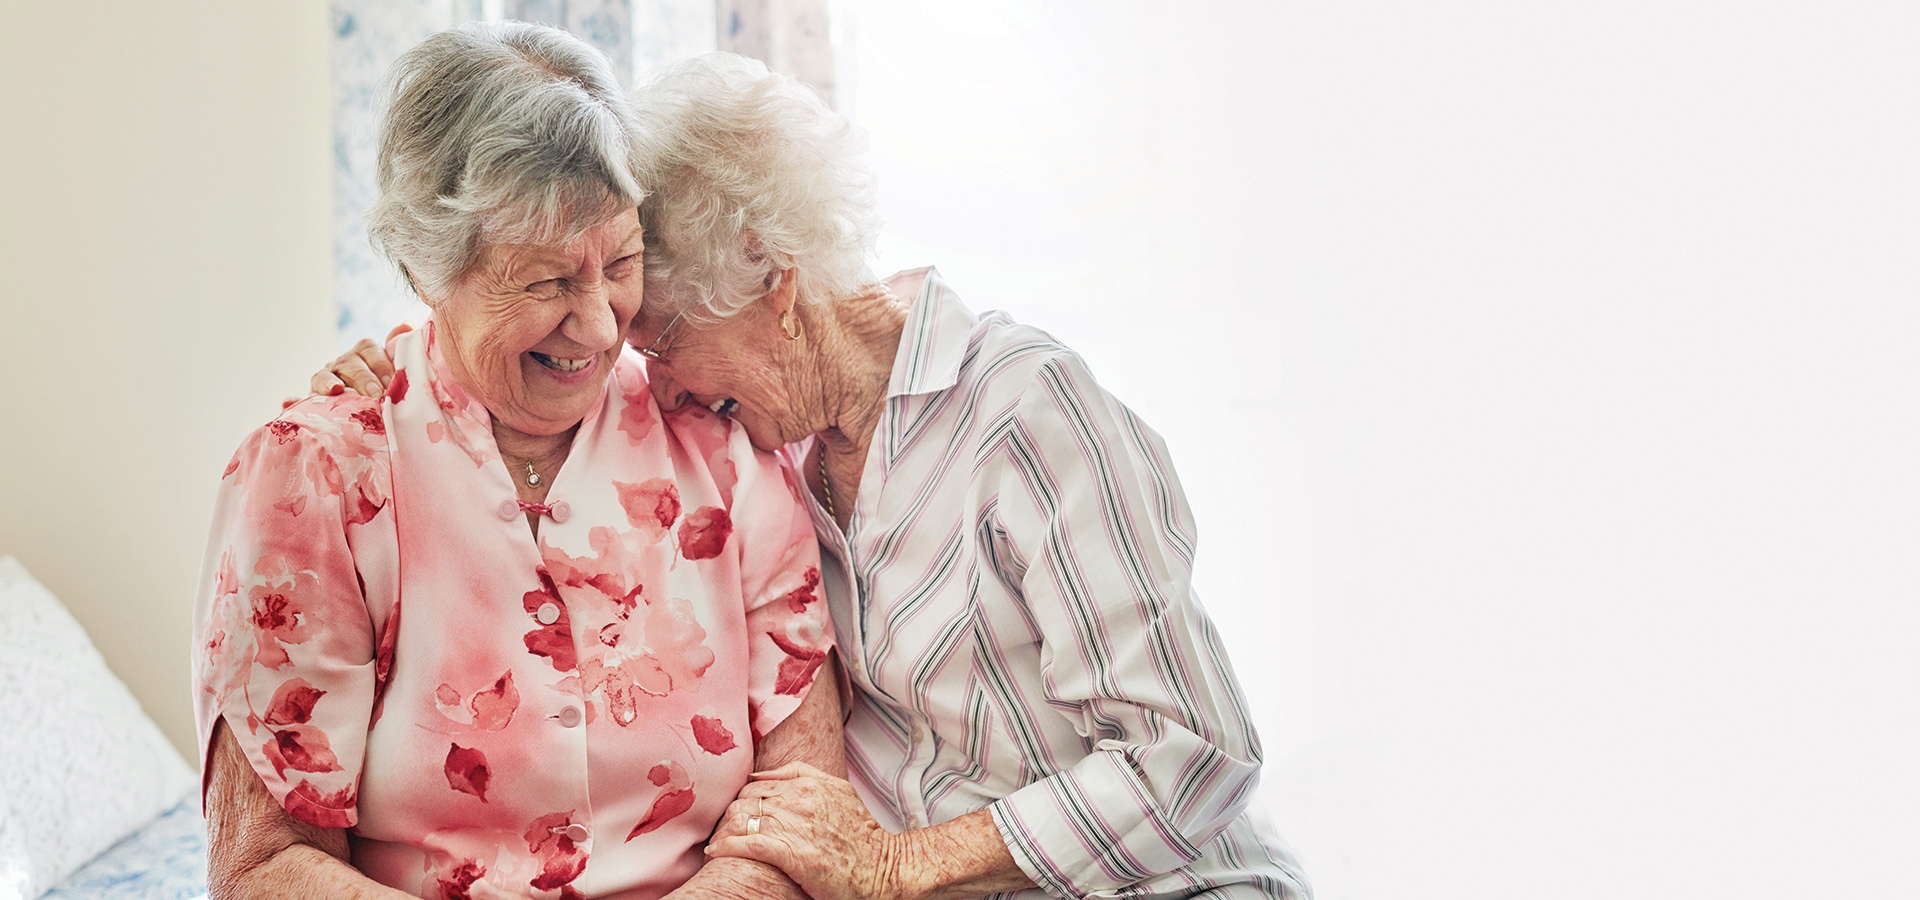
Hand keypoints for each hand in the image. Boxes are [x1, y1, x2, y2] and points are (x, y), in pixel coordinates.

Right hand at [284, 323, 409, 407]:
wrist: (363, 407)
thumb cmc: (383, 387)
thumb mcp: (392, 369)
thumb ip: (396, 349)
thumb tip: (406, 324)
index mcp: (362, 355)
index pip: (368, 349)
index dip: (380, 363)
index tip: (390, 381)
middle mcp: (342, 364)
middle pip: (349, 364)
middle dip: (362, 378)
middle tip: (376, 393)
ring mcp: (324, 381)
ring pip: (322, 377)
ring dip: (326, 383)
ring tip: (334, 391)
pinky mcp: (310, 400)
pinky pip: (300, 400)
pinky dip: (293, 401)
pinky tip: (287, 402)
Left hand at [705, 762, 911, 899]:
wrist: (881, 867)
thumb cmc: (861, 835)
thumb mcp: (839, 790)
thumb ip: (801, 774)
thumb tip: (759, 774)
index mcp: (810, 783)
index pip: (756, 786)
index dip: (741, 801)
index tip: (735, 815)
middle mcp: (801, 800)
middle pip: (745, 801)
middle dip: (728, 817)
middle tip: (721, 831)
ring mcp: (795, 825)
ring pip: (742, 820)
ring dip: (724, 832)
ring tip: (718, 842)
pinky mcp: (791, 852)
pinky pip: (746, 844)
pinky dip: (726, 846)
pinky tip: (716, 851)